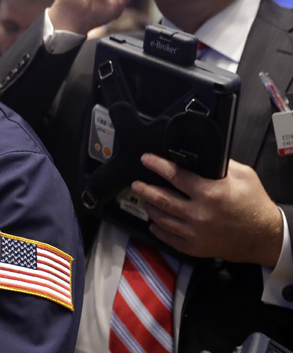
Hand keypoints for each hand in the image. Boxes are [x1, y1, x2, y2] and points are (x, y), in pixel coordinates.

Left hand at [132, 154, 283, 266]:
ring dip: (149, 208)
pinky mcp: (196, 247)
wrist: (266, 237)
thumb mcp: (244, 176)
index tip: (146, 159)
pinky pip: (170, 239)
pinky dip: (159, 230)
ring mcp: (195, 233)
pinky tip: (153, 223)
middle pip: (162, 199)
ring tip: (143, 199)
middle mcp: (199, 214)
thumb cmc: (255, 204)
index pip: (175, 175)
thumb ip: (222, 164)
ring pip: (162, 219)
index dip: (157, 165)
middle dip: (145, 189)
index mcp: (209, 193)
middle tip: (136, 183)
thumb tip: (202, 155)